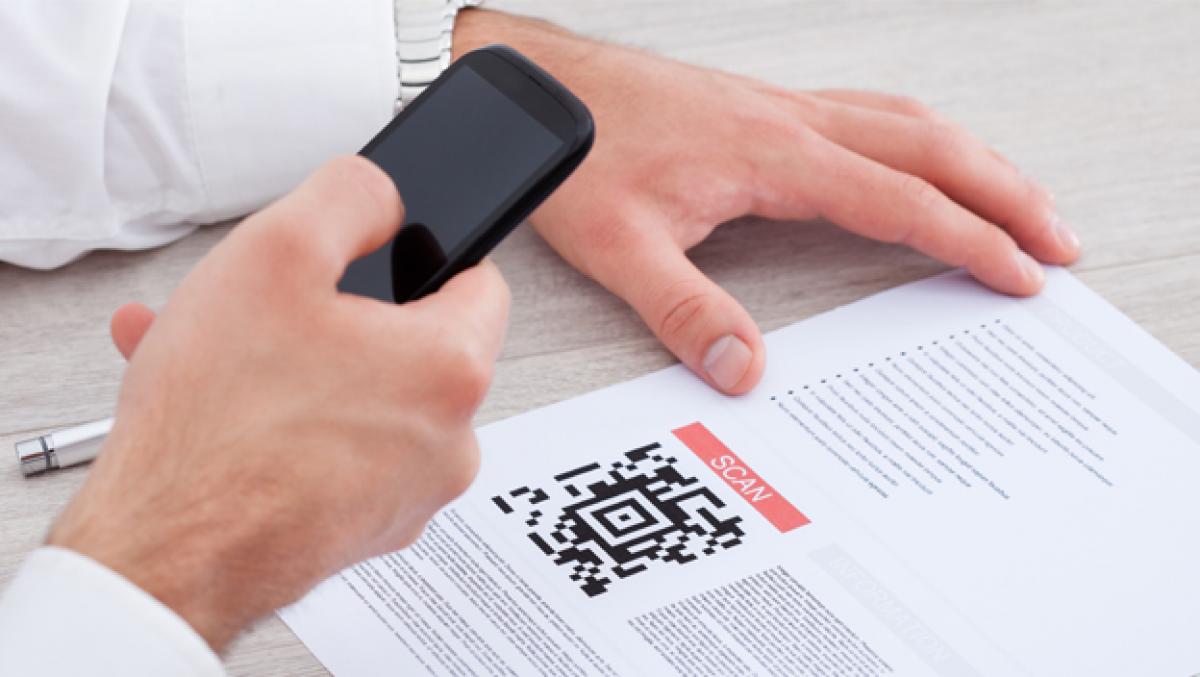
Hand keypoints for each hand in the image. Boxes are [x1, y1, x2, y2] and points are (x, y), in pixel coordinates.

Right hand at [48, 157, 510, 650]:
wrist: (162, 557)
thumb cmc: (217, 428)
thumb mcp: (275, 252)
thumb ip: (349, 195)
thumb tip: (383, 196)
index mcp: (451, 369)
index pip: (483, 281)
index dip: (427, 254)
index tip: (385, 254)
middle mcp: (451, 442)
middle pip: (417, 343)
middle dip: (344, 315)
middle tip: (279, 309)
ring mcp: (410, 494)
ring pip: (371, 398)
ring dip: (305, 367)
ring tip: (227, 358)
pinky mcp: (367, 528)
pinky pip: (345, 450)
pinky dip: (296, 423)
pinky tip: (229, 409)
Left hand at [455, 11, 1079, 394]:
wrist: (541, 88)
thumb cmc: (578, 150)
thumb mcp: (619, 244)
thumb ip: (683, 309)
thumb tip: (744, 368)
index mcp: (772, 156)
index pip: (899, 200)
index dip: (970, 238)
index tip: (1021, 270)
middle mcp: (791, 123)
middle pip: (931, 147)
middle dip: (1005, 192)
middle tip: (1056, 237)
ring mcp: (783, 110)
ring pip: (908, 121)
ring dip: (974, 159)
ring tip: (1019, 199)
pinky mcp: (765, 110)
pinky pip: (870, 114)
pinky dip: (921, 139)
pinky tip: (922, 158)